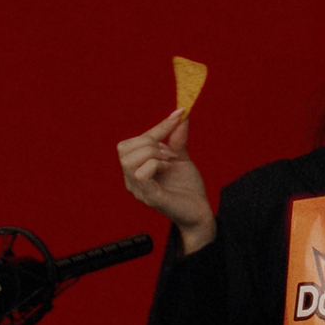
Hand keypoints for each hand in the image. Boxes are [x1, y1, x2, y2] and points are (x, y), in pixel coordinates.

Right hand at [117, 108, 214, 251]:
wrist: (200, 210)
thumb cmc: (187, 187)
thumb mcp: (181, 157)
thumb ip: (177, 138)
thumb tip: (181, 114)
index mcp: (137, 167)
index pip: (135, 141)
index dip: (157, 126)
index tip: (179, 114)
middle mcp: (132, 178)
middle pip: (124, 148)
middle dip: (151, 141)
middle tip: (171, 152)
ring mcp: (138, 189)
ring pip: (129, 159)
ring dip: (153, 153)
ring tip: (169, 161)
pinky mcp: (149, 197)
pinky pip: (141, 174)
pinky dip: (155, 165)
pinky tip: (167, 169)